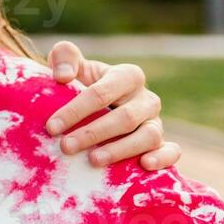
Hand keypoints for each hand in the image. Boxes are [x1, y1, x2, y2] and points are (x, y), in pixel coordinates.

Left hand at [45, 40, 178, 170]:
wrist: (97, 104)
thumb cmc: (82, 82)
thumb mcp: (72, 65)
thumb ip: (64, 58)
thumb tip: (62, 76)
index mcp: (127, 76)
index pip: (101, 93)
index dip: (75, 110)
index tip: (52, 127)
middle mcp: (146, 99)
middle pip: (124, 117)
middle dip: (93, 133)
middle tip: (65, 147)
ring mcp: (156, 121)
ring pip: (148, 136)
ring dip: (120, 150)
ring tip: (93, 160)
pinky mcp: (161, 143)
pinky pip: (171, 150)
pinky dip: (162, 158)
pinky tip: (144, 165)